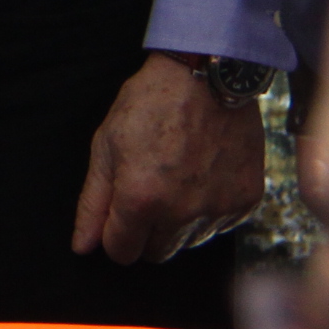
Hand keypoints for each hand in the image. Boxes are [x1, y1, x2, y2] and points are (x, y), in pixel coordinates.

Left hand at [72, 56, 263, 263]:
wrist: (206, 75)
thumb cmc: (149, 104)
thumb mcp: (106, 145)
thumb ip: (93, 203)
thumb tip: (82, 248)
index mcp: (141, 199)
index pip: (121, 252)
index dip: (114, 233)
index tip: (119, 210)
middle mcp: (182, 214)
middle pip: (155, 253)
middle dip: (145, 231)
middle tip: (147, 189)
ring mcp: (218, 209)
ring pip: (188, 243)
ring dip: (177, 223)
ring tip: (176, 176)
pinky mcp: (246, 202)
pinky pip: (219, 226)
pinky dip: (208, 209)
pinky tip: (202, 173)